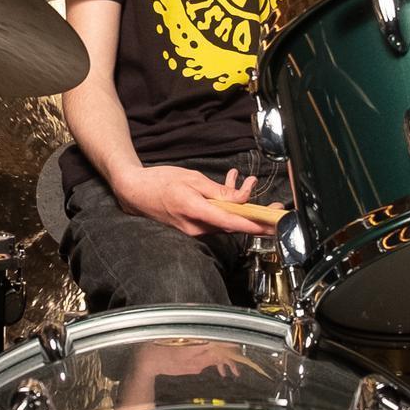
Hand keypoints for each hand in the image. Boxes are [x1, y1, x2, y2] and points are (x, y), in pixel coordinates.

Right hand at [115, 164, 262, 236]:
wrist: (135, 191)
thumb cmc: (160, 182)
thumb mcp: (193, 179)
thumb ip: (219, 191)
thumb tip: (240, 200)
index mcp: (195, 211)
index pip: (231, 222)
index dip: (253, 225)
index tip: (270, 225)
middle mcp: (196, 227)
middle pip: (233, 225)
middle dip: (255, 215)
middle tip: (274, 209)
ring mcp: (194, 230)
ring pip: (225, 220)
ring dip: (238, 205)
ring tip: (245, 183)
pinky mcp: (192, 228)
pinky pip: (215, 219)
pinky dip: (224, 206)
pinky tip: (228, 186)